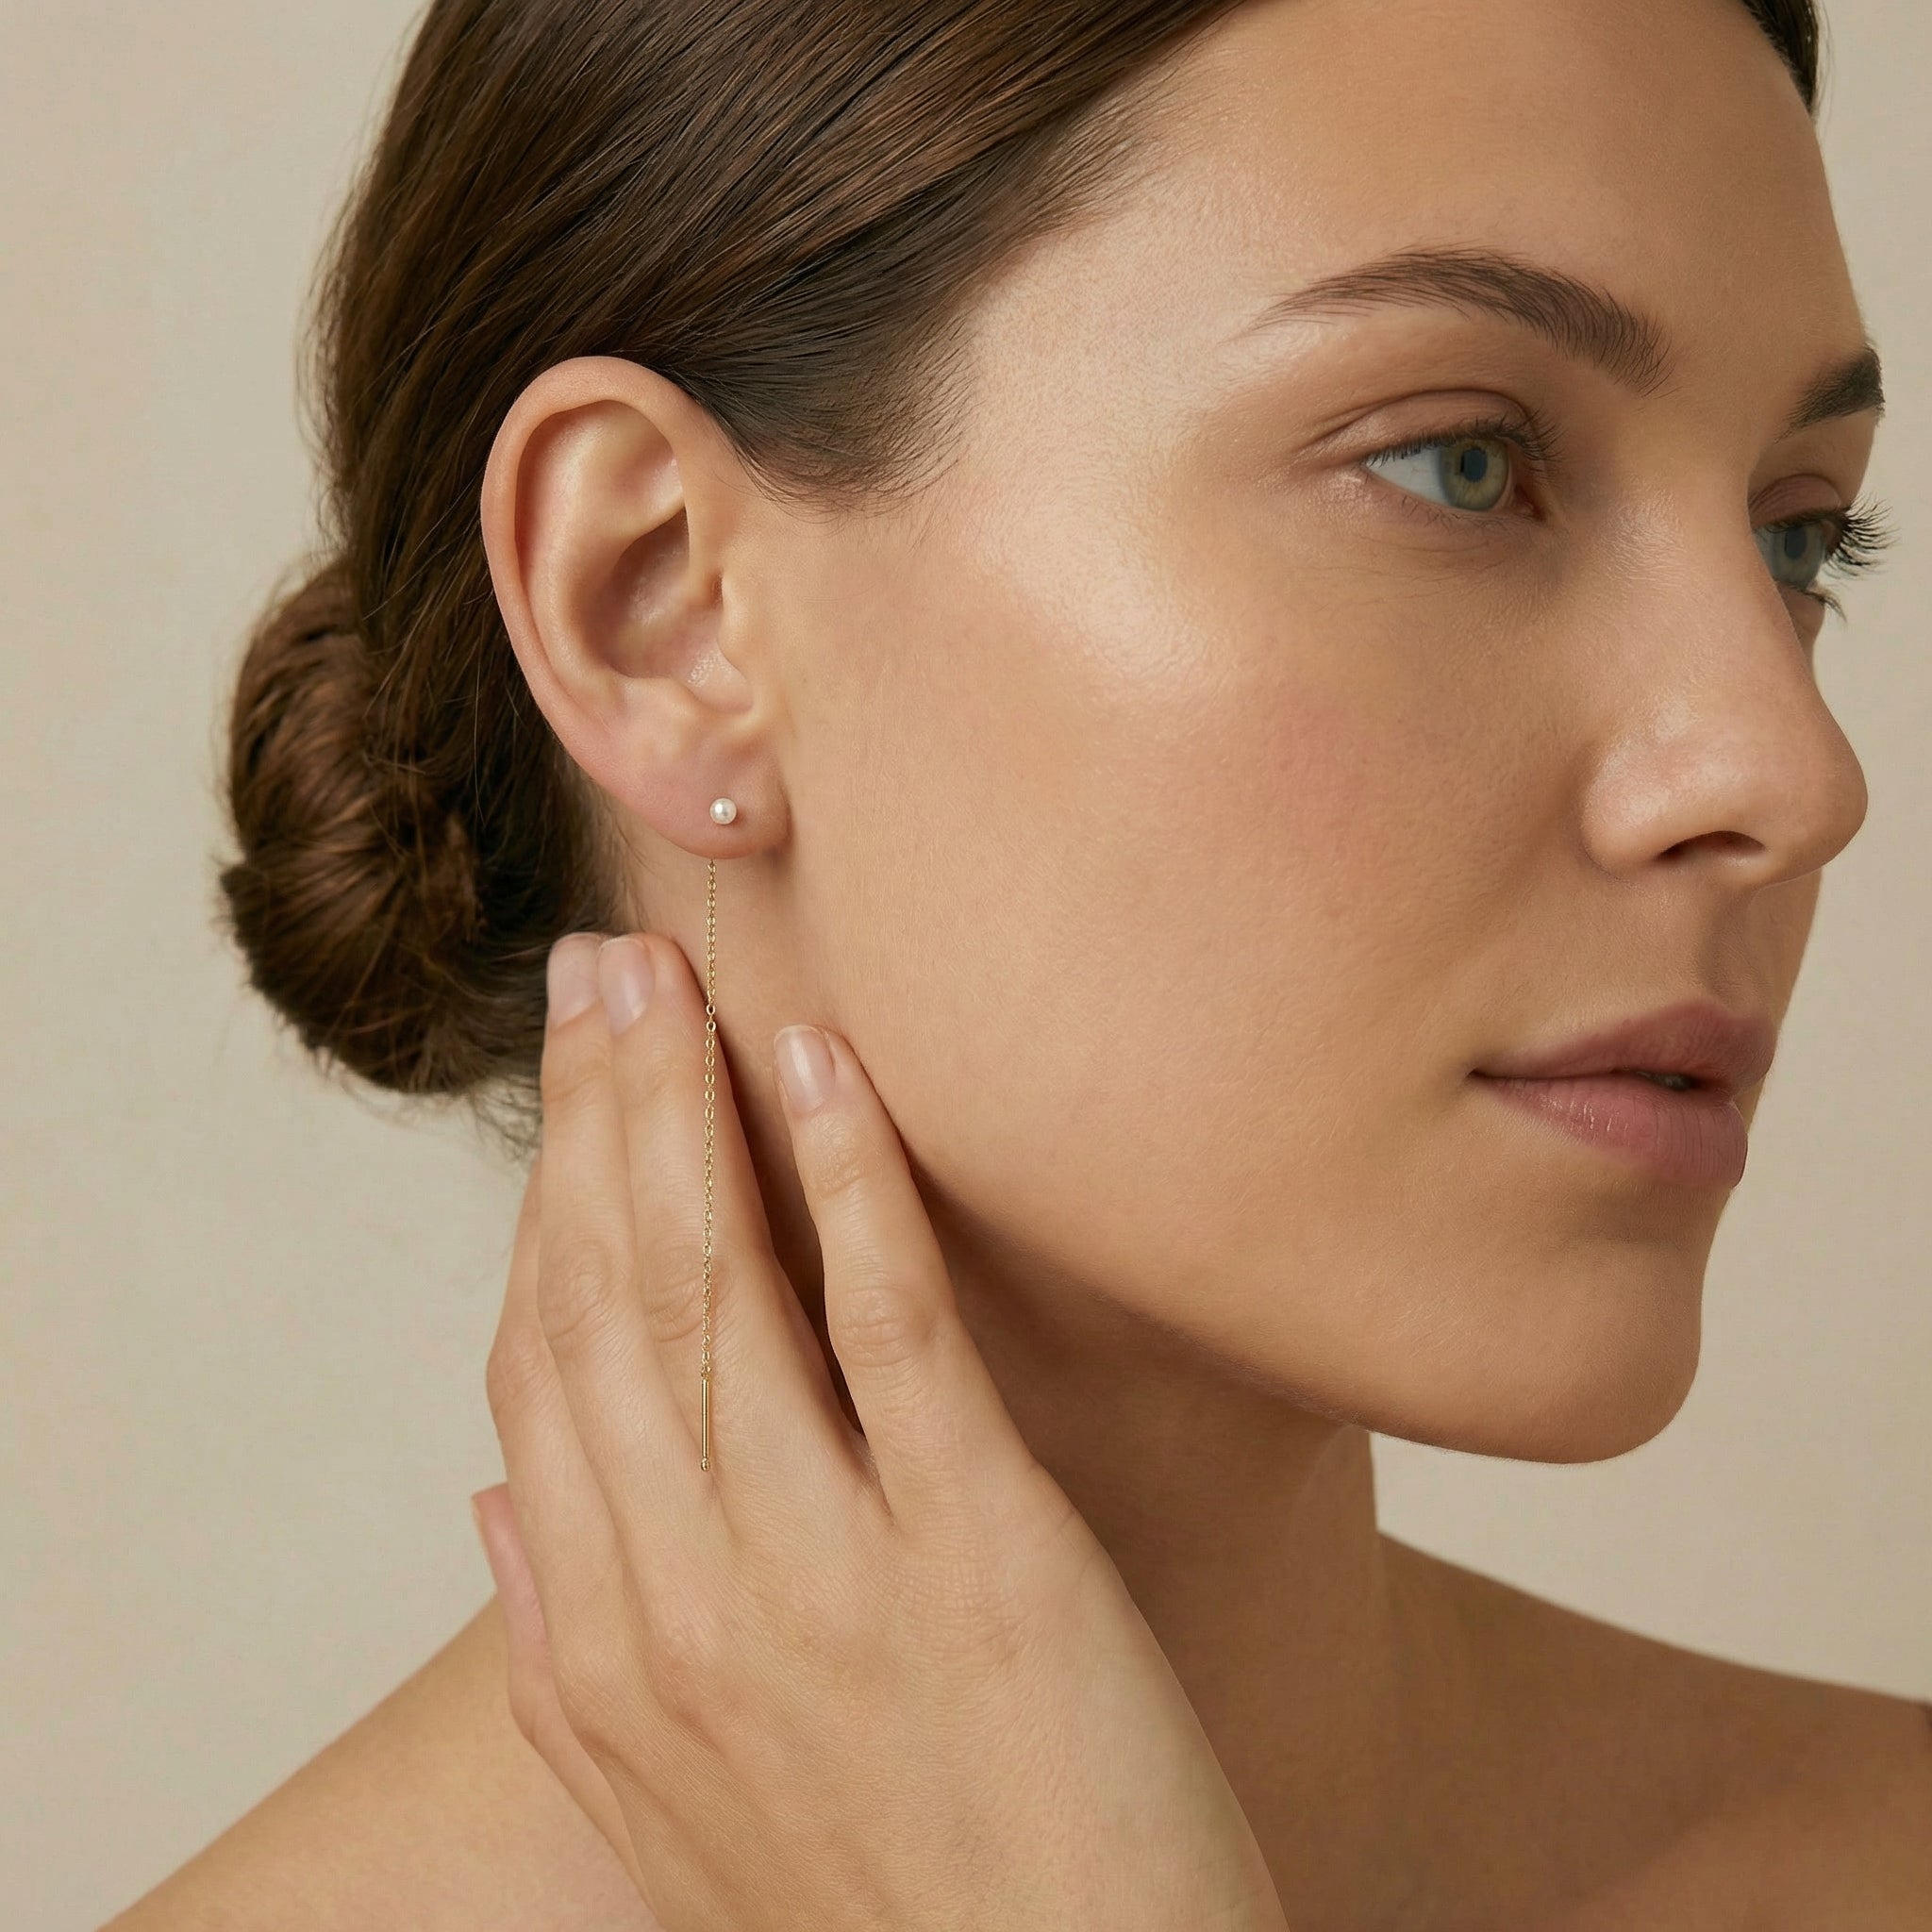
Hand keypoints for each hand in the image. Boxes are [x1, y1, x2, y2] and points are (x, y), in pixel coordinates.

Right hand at [472, 927, 1292, 1931]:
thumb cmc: (883, 1920)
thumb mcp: (666, 1817)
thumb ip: (560, 1652)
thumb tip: (491, 1496)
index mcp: (612, 1652)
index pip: (542, 1372)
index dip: (544, 1207)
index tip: (560, 1089)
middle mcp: (691, 1597)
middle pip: (612, 1301)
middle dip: (592, 1118)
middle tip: (594, 969)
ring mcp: (830, 1572)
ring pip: (717, 1293)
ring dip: (680, 1113)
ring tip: (665, 980)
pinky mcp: (982, 1556)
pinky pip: (893, 1332)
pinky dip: (850, 1183)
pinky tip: (817, 1063)